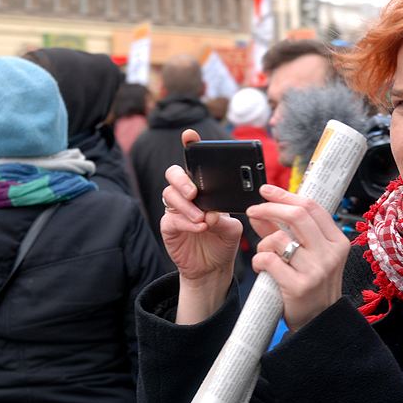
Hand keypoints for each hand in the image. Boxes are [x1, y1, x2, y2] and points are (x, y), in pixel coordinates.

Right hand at [160, 129, 242, 323]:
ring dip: (186, 206)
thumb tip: (212, 212)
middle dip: (181, 179)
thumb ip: (225, 217)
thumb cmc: (224, 240)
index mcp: (204, 186)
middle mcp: (187, 193)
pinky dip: (186, 222)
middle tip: (194, 191)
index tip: (190, 135)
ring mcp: (175, 209)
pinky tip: (200, 227)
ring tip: (202, 218)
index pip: (194, 161)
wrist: (214, 267)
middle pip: (173, 174)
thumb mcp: (234, 226)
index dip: (190, 145)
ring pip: (169, 195)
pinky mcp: (169, 226)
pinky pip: (171, 218)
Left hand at [248, 185, 350, 332]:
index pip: (311, 206)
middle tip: (254, 210)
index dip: (285, 195)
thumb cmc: (312, 287)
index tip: (266, 191)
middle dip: (269, 208)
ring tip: (263, 254)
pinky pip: (269, 260)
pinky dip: (258, 260)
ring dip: (263, 243)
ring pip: (279, 238)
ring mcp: (316, 270)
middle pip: (297, 215)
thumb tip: (261, 209)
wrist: (318, 323)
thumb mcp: (306, 255)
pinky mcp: (299, 286)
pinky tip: (261, 267)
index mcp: (336, 241)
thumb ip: (282, 230)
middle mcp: (330, 253)